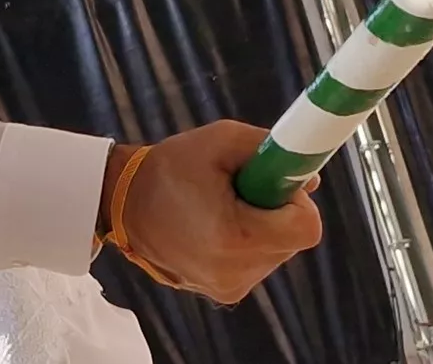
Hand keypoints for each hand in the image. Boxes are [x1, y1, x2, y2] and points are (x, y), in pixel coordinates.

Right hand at [112, 120, 322, 303]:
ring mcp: (228, 288)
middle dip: (275, 211)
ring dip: (261, 227)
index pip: (307, 228)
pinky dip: (247, 242)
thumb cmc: (171, 168)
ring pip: (277, 251)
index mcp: (236, 239)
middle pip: (292, 240)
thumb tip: (311, 179)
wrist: (121, 203)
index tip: (268, 183)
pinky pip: (256, 262)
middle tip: (239, 191)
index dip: (295, 200)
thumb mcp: (222, 140)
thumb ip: (273, 150)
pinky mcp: (222, 292)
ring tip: (219, 207)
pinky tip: (214, 225)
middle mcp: (235, 273)